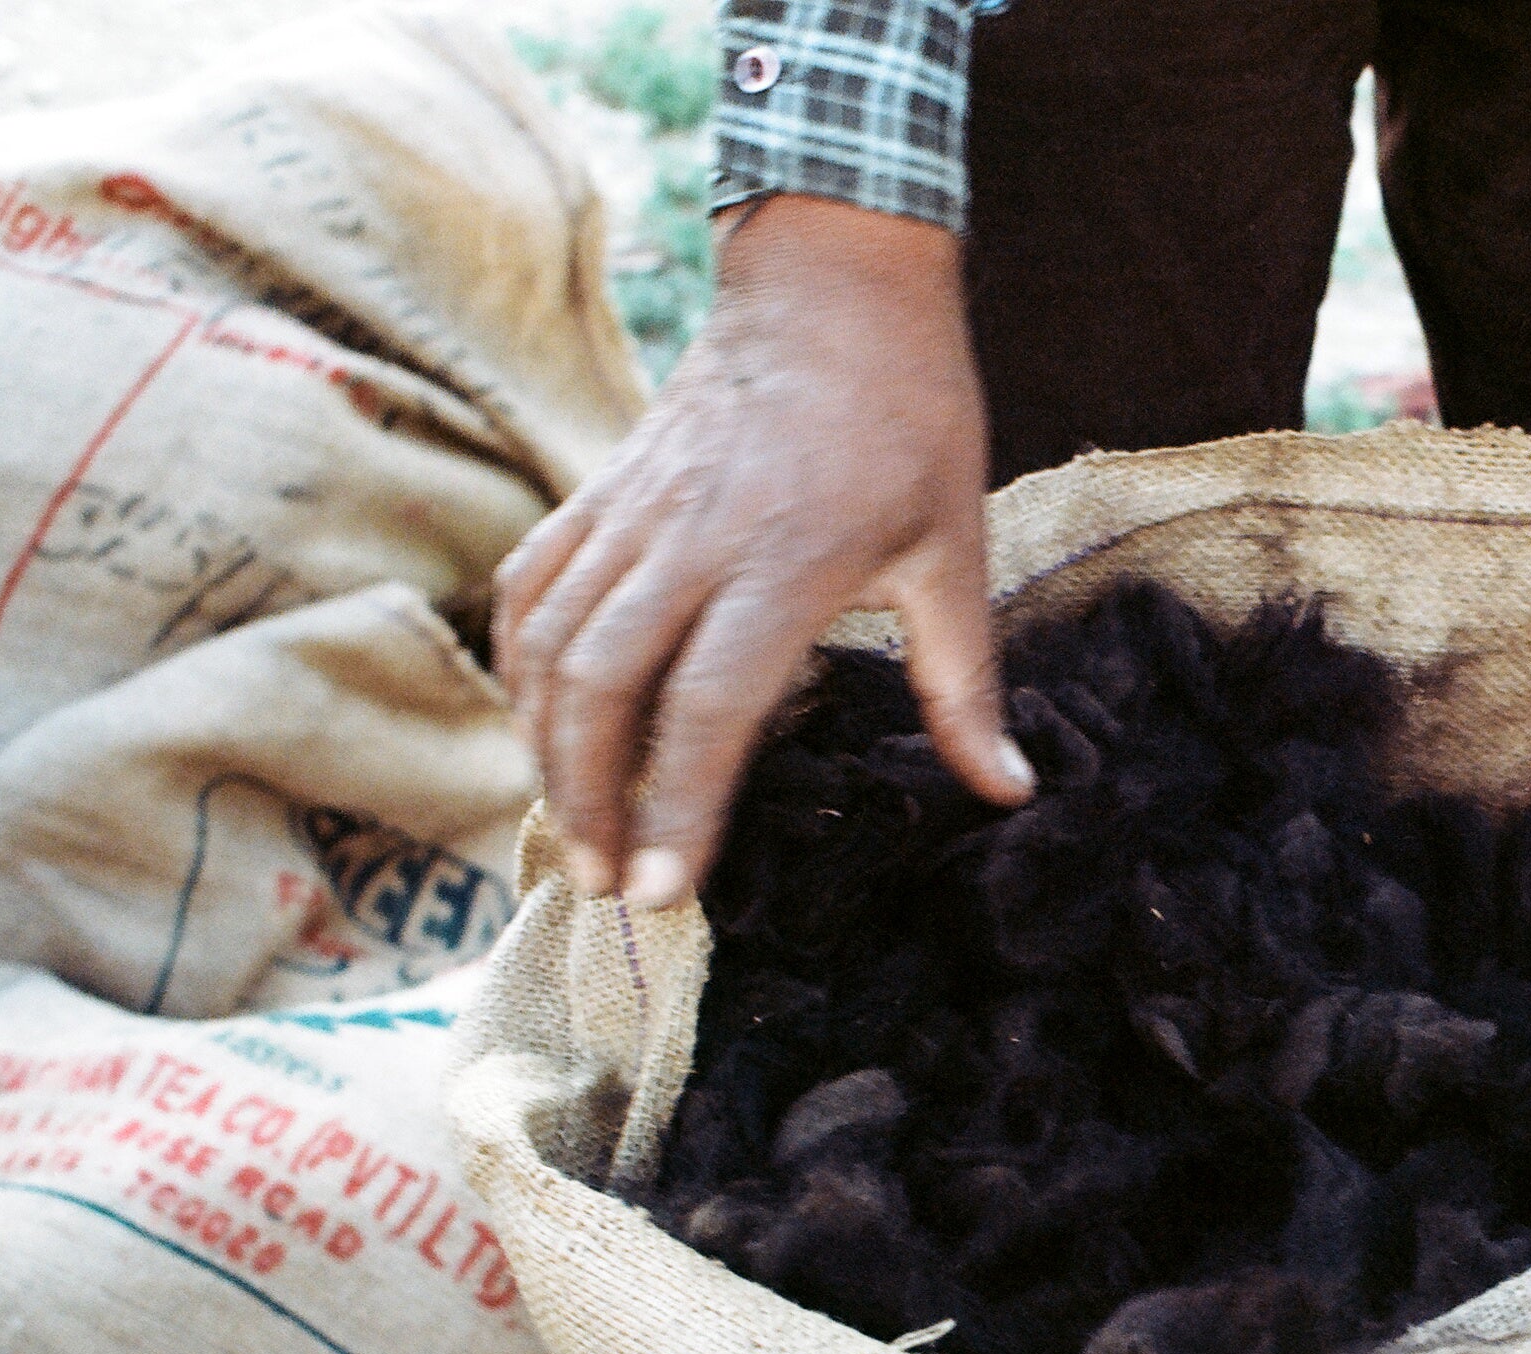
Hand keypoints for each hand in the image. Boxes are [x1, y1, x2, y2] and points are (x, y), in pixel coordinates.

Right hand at [496, 195, 1032, 909]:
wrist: (834, 286)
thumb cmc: (910, 422)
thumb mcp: (957, 551)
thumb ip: (968, 685)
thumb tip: (1010, 793)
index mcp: (785, 560)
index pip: (706, 707)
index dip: (677, 806)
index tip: (665, 890)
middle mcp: (690, 538)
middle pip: (603, 688)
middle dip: (591, 800)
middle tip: (604, 885)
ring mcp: (633, 511)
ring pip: (552, 644)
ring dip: (545, 747)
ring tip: (571, 830)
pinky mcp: (600, 490)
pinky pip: (532, 588)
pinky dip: (520, 665)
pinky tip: (536, 725)